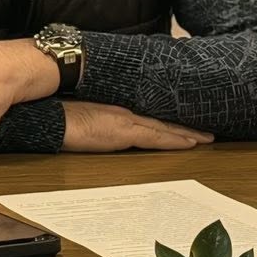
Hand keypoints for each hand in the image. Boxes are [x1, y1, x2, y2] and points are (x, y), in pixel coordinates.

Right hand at [60, 100, 212, 152]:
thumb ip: (96, 126)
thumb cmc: (60, 119)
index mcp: (116, 113)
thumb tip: (102, 133)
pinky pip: (155, 136)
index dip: (168, 126)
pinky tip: (188, 143)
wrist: (50, 117)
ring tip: (204, 138)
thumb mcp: (82, 122)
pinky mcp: (122, 130)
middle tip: (206, 134)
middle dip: (184, 130)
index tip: (186, 129)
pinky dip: (173, 139)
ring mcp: (125, 121)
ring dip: (185, 134)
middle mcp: (125, 114)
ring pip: (163, 128)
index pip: (149, 120)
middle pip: (161, 123)